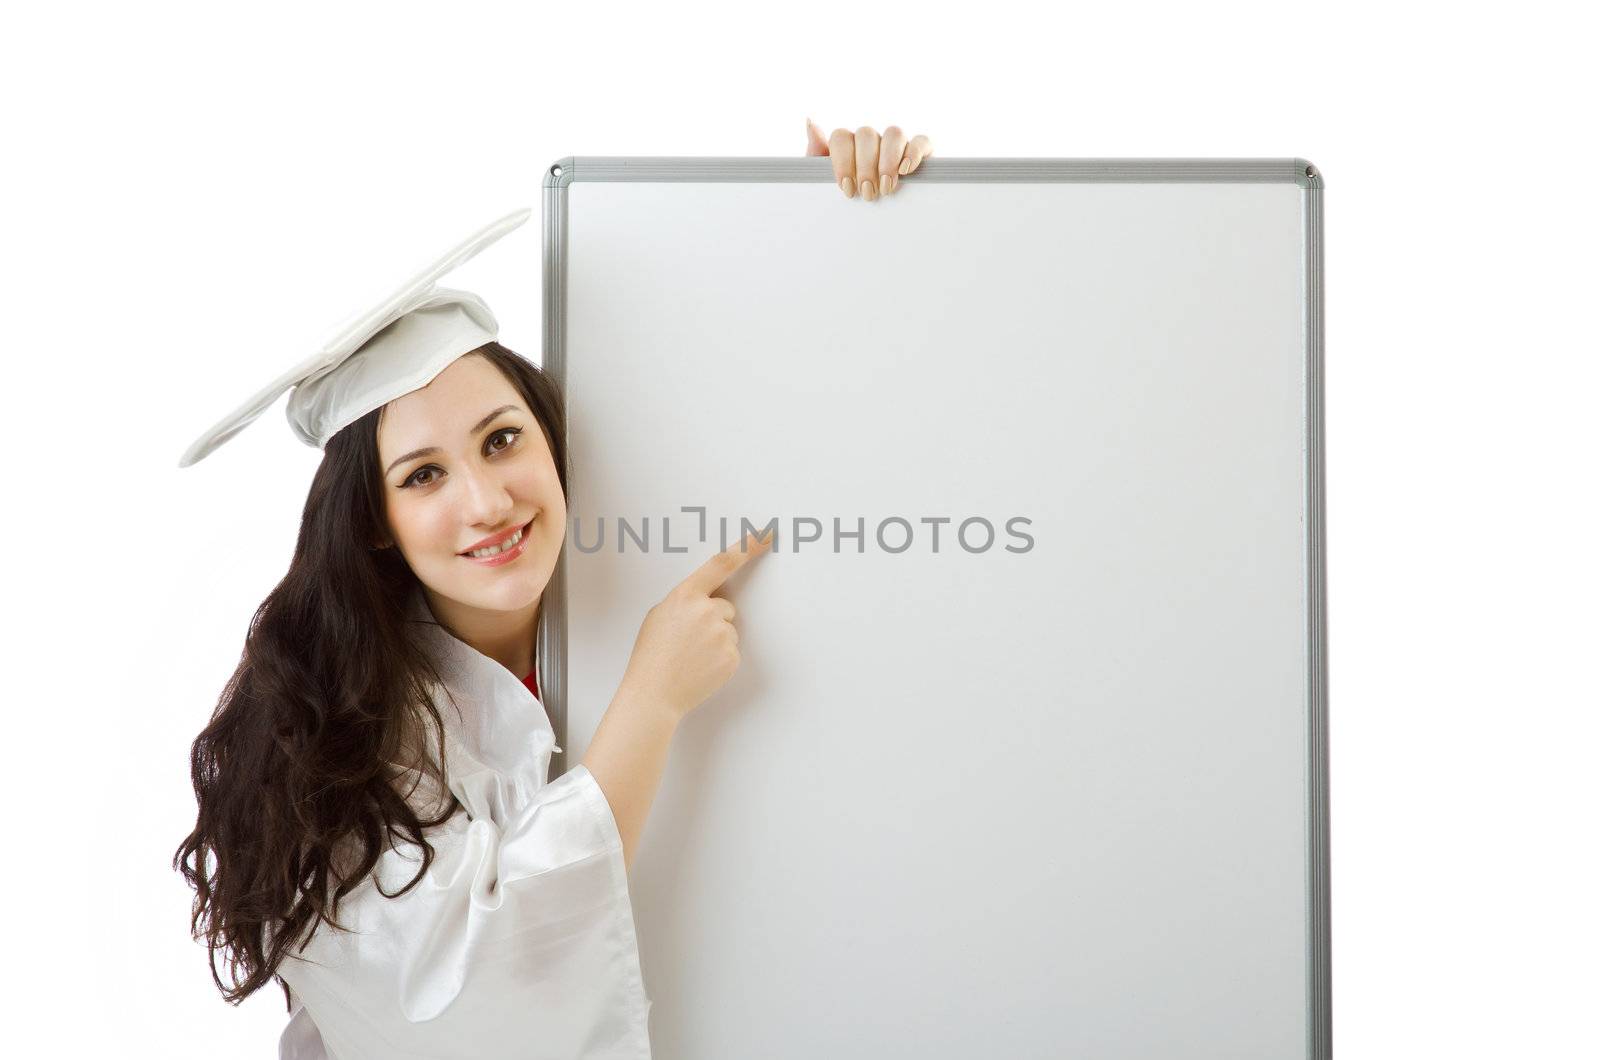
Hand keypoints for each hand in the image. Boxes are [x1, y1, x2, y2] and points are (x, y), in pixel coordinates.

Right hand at [618, 529, 773, 720]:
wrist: (653, 694)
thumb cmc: (652, 655)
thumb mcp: (659, 615)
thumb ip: (686, 601)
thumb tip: (706, 600)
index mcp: (686, 595)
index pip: (723, 563)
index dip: (748, 546)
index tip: (766, 533)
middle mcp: (707, 610)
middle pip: (725, 607)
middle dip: (712, 620)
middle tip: (687, 641)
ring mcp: (721, 634)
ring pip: (729, 630)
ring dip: (715, 641)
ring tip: (691, 656)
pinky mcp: (731, 656)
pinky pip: (732, 650)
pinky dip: (720, 659)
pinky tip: (700, 667)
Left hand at [805, 118, 932, 201]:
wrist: (872, 228)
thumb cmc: (849, 200)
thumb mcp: (825, 183)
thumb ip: (816, 154)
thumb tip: (810, 121)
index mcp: (847, 146)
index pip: (841, 136)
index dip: (842, 161)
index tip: (846, 187)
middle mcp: (871, 140)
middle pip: (866, 135)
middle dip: (865, 166)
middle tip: (867, 193)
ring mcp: (896, 144)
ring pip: (894, 134)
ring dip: (888, 161)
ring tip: (886, 188)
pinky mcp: (920, 152)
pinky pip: (921, 141)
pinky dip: (913, 153)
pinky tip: (906, 170)